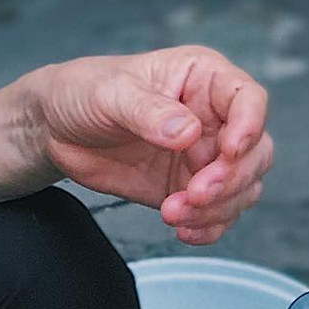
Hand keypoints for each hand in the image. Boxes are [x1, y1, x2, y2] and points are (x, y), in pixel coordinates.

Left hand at [34, 47, 272, 245]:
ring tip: (174, 212)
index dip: (249, 126)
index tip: (230, 151)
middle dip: (232, 178)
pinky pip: (216, 213)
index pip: (247, 99)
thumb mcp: (110, 93)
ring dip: (218, 207)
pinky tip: (184, 230)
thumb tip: (187, 132)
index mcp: (202, 78)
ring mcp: (203, 155)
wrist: (53, 127)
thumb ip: (148, 111)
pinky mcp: (186, 187)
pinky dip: (208, 227)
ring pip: (242, 187)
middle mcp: (212, 117)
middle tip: (196, 193)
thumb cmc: (83, 91)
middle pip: (255, 152)